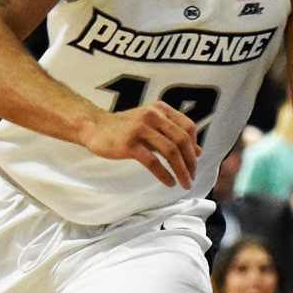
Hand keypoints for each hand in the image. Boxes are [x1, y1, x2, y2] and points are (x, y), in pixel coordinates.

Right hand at [80, 101, 199, 187]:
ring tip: (184, 182)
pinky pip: (153, 161)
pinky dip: (164, 174)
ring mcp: (141, 128)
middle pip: (182, 140)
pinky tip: (169, 182)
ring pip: (170, 151)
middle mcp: (153, 115)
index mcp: (161, 109)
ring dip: (181, 170)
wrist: (94, 127)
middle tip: (192, 176)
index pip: (188, 127)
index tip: (195, 160)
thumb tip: (198, 152)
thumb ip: (173, 135)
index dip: (195, 145)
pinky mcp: (130, 144)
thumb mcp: (152, 125)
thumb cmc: (125, 128)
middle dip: (191, 161)